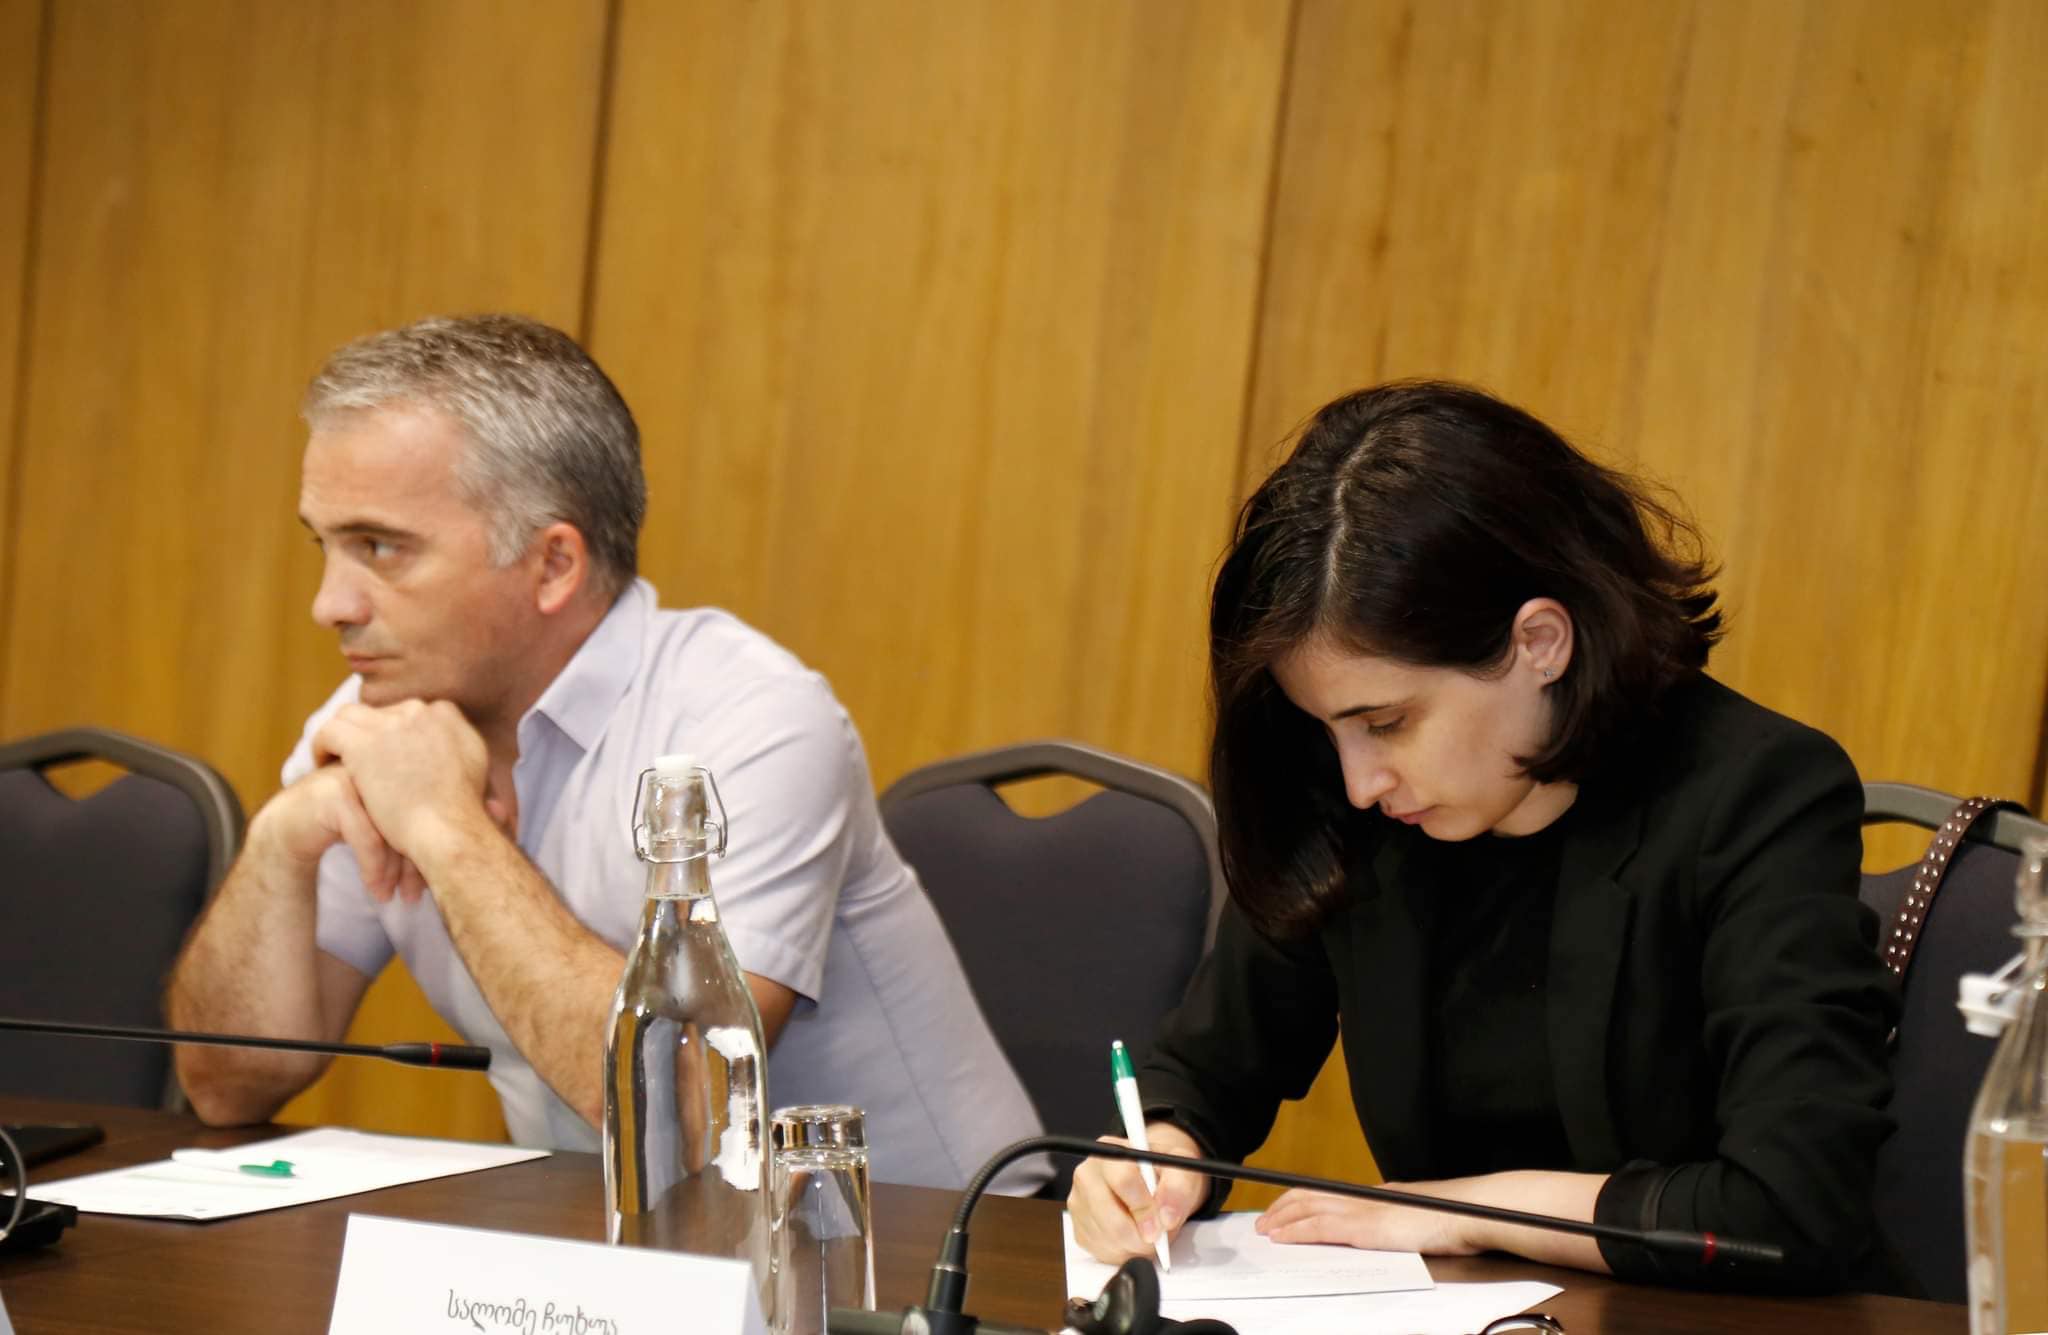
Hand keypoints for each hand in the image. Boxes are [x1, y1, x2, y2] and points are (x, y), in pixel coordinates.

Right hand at [253, 762, 425, 904]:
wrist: (294, 824)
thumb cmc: (351, 822)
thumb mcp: (390, 820)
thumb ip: (422, 821)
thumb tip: (476, 833)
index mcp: (404, 765)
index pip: (431, 807)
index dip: (437, 844)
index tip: (438, 878)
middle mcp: (384, 766)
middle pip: (414, 817)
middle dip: (418, 861)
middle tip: (420, 893)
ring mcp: (358, 777)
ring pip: (392, 830)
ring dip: (396, 871)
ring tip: (402, 897)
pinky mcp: (335, 796)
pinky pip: (367, 839)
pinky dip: (374, 870)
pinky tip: (377, 891)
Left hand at [311, 700, 491, 865]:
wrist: (450, 829)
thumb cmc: (463, 811)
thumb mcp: (476, 767)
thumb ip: (460, 748)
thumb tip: (451, 748)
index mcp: (446, 714)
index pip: (408, 712)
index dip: (394, 732)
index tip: (385, 752)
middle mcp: (419, 711)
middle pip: (381, 712)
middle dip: (369, 733)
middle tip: (359, 758)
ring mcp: (391, 724)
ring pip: (350, 715)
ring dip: (342, 733)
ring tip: (334, 755)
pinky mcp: (363, 744)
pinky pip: (329, 731)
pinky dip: (322, 744)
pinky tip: (321, 761)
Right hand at [1067, 1122, 1208, 1263]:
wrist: (1153, 1180)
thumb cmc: (1164, 1173)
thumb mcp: (1182, 1169)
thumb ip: (1179, 1187)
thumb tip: (1167, 1216)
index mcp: (1110, 1152)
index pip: (1123, 1180)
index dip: (1145, 1208)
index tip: (1161, 1224)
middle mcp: (1087, 1175)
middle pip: (1111, 1220)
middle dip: (1142, 1237)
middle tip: (1159, 1236)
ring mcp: (1079, 1204)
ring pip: (1108, 1240)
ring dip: (1136, 1246)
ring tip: (1149, 1231)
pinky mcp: (1079, 1229)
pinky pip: (1103, 1252)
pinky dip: (1125, 1252)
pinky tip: (1134, 1237)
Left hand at [1256, 1182, 1479, 1254]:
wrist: (1470, 1214)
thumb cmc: (1454, 1218)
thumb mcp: (1418, 1217)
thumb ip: (1397, 1221)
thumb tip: (1386, 1231)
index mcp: (1377, 1195)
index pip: (1329, 1193)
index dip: (1302, 1199)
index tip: (1285, 1210)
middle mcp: (1364, 1197)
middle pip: (1310, 1195)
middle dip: (1282, 1207)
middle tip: (1264, 1220)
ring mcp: (1363, 1210)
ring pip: (1308, 1209)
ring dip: (1281, 1219)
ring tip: (1264, 1230)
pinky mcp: (1365, 1228)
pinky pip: (1320, 1228)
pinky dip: (1297, 1232)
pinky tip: (1283, 1237)